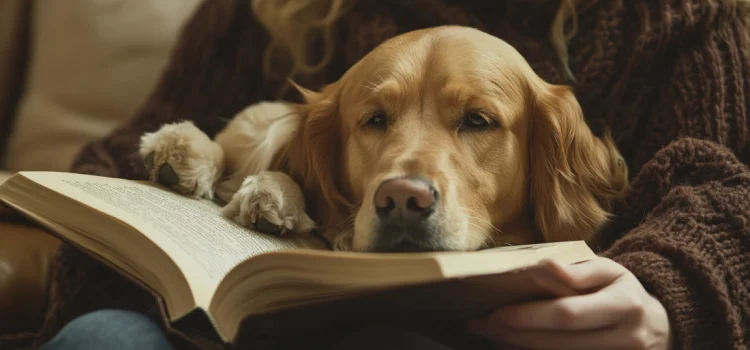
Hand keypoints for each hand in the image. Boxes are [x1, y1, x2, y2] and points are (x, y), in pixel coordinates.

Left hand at [467, 257, 671, 349]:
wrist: (659, 329)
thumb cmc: (623, 293)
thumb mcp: (611, 271)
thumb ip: (580, 271)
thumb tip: (546, 265)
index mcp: (625, 305)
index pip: (567, 314)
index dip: (527, 316)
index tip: (493, 312)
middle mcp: (625, 339)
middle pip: (559, 342)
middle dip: (513, 334)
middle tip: (480, 325)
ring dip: (519, 348)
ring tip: (491, 335)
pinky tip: (513, 346)